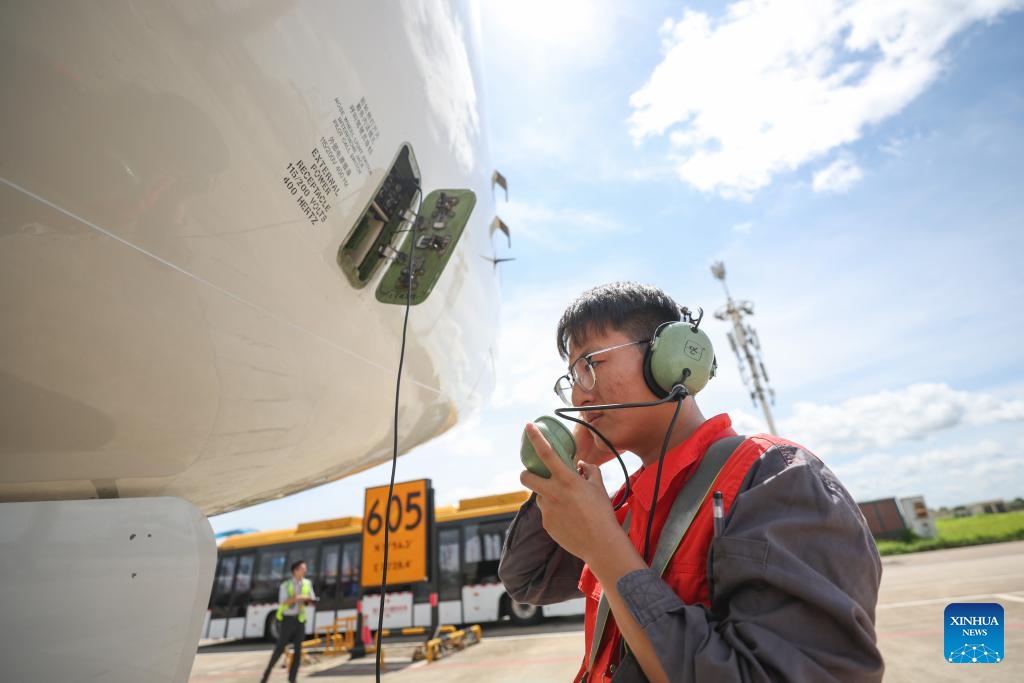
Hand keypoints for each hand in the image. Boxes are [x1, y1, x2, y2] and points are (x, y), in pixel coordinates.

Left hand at [520, 422, 624, 563]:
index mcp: (567, 480)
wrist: (601, 544)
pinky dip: (554, 511)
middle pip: (526, 477)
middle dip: (526, 473)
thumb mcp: (599, 487)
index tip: (528, 426)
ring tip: (566, 505)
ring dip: (546, 495)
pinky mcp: (546, 524)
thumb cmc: (602, 514)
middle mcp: (553, 493)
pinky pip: (546, 512)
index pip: (547, 454)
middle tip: (536, 475)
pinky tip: (569, 519)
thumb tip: (581, 465)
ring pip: (538, 496)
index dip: (536, 438)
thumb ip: (589, 471)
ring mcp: (547, 510)